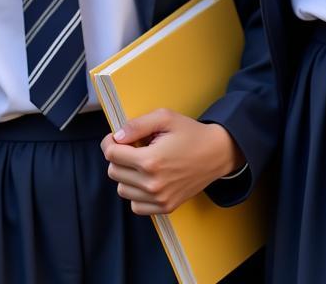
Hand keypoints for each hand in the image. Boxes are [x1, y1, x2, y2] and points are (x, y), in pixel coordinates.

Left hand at [100, 108, 241, 215]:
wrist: (216, 153)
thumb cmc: (191, 133)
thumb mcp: (164, 118)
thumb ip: (137, 125)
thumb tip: (117, 137)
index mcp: (150, 161)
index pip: (111, 154)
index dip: (109, 142)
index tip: (115, 137)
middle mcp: (153, 184)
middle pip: (114, 171)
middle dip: (117, 156)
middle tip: (132, 147)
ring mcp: (159, 199)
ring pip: (122, 189)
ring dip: (125, 175)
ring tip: (140, 162)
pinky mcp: (166, 207)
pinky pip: (135, 206)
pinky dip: (135, 193)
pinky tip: (145, 178)